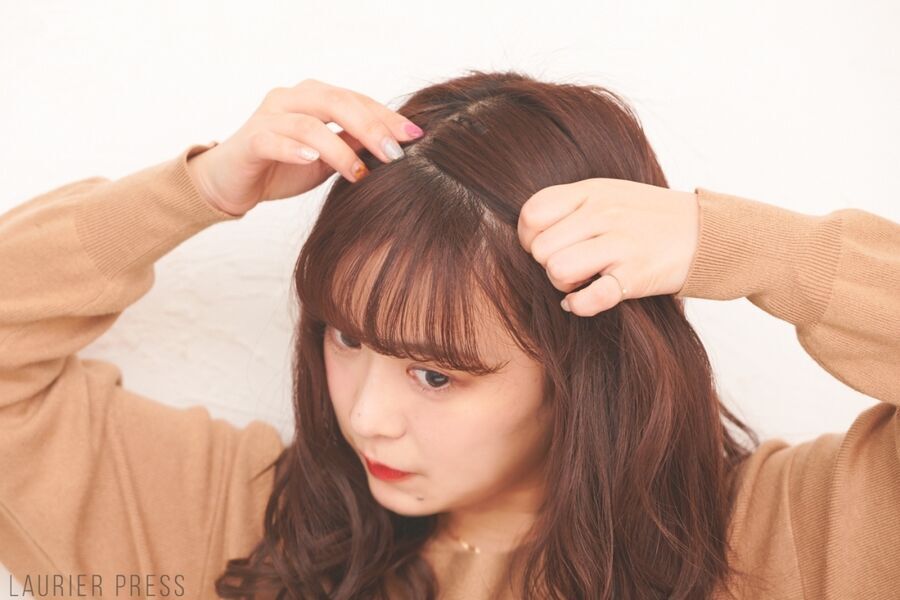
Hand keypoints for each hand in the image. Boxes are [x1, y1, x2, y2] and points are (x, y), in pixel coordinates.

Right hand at [186, 78, 424, 216]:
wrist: (233, 183)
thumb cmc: (283, 168)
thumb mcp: (328, 160)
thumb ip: (355, 147)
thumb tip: (396, 147)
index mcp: (314, 98)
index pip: (357, 100)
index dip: (387, 116)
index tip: (416, 136)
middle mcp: (292, 98)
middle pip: (337, 102)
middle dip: (370, 128)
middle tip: (394, 154)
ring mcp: (268, 116)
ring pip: (308, 123)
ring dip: (338, 149)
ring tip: (359, 172)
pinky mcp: (249, 140)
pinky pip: (272, 139)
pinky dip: (294, 149)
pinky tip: (312, 160)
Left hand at [517, 178, 699, 315]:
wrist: (707, 232)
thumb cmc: (647, 216)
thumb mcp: (608, 193)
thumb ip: (570, 205)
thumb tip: (529, 231)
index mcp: (591, 191)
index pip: (532, 214)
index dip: (528, 237)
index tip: (545, 246)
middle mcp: (603, 214)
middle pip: (539, 248)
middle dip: (546, 264)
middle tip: (568, 266)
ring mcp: (620, 244)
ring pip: (557, 270)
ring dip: (562, 284)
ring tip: (580, 280)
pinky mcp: (636, 276)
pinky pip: (590, 298)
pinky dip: (580, 305)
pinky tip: (584, 300)